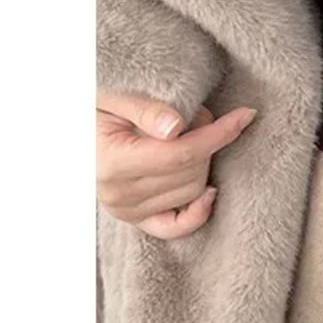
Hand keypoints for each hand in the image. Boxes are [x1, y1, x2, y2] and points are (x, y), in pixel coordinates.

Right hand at [96, 91, 256, 238]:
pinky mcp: (135, 218)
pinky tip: (211, 191)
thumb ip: (146, 108)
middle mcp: (118, 195)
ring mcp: (126, 210)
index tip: (245, 115)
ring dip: (203, 161)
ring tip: (187, 134)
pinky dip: (197, 212)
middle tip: (196, 114)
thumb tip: (175, 128)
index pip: (181, 153)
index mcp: (112, 163)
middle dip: (207, 140)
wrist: (77, 127)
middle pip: (191, 172)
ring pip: (192, 191)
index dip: (218, 134)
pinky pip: (175, 227)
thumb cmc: (98, 106)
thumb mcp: (115, 96)